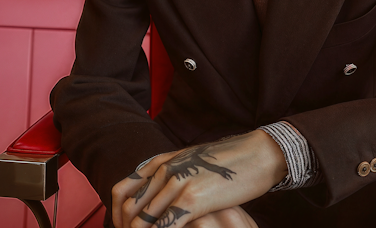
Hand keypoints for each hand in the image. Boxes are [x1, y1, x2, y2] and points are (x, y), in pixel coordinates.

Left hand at [112, 130, 285, 227]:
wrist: (257, 153)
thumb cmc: (229, 161)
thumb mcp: (192, 161)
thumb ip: (172, 174)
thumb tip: (159, 194)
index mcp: (162, 162)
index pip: (121, 192)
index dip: (118, 218)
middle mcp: (164, 171)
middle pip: (128, 211)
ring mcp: (177, 184)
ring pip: (141, 222)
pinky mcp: (193, 200)